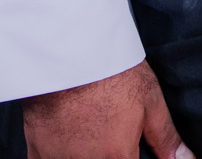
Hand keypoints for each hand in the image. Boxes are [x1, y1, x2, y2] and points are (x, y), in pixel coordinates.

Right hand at [21, 58, 192, 158]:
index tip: (128, 147)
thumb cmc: (111, 74)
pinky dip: (59, 155)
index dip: (131, 157)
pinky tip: (69, 139)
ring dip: (84, 152)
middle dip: (110, 152)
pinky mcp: (36, 152)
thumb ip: (166, 138)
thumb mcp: (151, 102)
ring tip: (89, 130)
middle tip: (108, 130)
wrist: (68, 54)